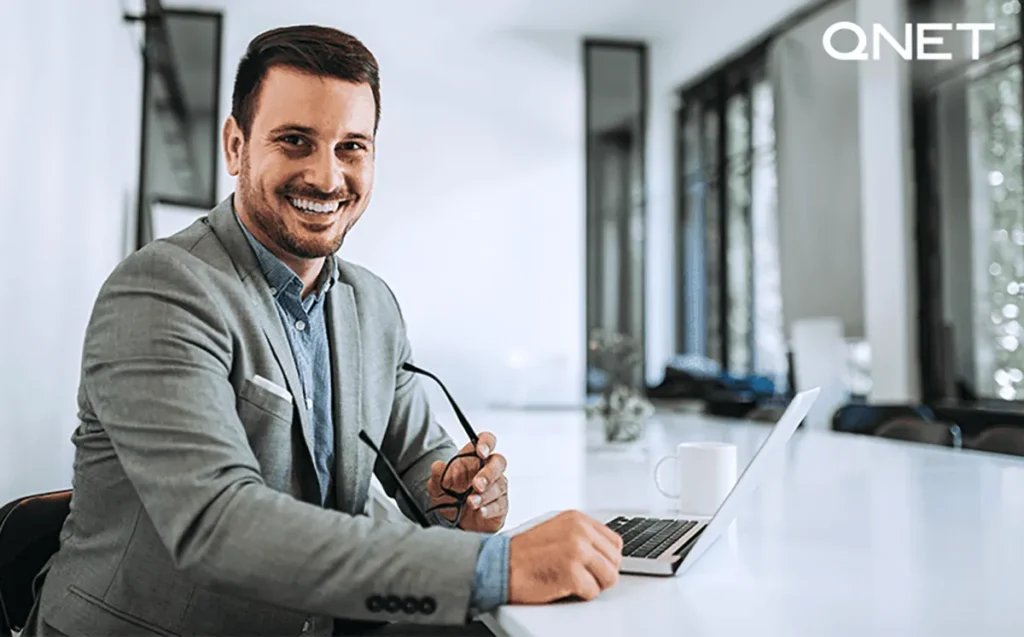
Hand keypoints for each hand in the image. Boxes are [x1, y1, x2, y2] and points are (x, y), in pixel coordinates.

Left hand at [427, 432, 507, 532]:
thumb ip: (437, 476)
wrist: (452, 520)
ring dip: (485, 495)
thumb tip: (437, 466)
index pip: (487, 441)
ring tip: (471, 503)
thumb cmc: (450, 496)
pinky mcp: (500, 506)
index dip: (486, 443)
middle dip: (488, 473)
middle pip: (498, 462)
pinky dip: (490, 509)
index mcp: (474, 458)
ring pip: (499, 486)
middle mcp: (488, 470)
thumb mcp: (437, 487)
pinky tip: (480, 511)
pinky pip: (501, 505)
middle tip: (476, 485)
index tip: (481, 451)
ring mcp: (497, 488)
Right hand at [507, 510, 622, 603]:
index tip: (596, 566)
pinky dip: (581, 595)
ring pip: (610, 577)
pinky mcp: (572, 572)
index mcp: (577, 519)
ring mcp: (577, 550)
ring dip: (595, 585)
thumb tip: (605, 552)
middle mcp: (580, 531)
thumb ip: (582, 535)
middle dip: (603, 573)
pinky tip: (565, 586)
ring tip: (576, 582)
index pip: (615, 542)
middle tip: (585, 577)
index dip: (607, 558)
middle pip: (615, 560)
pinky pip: (593, 592)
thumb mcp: (557, 530)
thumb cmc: (525, 553)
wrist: (501, 564)